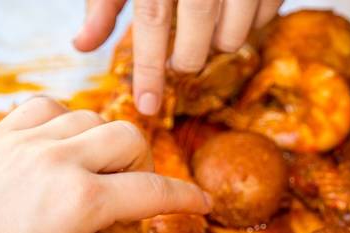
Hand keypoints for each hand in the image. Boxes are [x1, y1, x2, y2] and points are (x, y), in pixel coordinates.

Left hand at [0, 97, 210, 232]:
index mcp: (79, 203)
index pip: (152, 191)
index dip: (185, 198)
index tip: (203, 204)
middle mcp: (59, 161)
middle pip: (129, 140)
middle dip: (143, 167)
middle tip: (131, 199)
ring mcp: (27, 142)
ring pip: (93, 118)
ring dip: (106, 144)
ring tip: (94, 176)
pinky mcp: (0, 134)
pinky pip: (48, 106)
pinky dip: (65, 122)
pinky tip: (59, 149)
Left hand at [73, 0, 282, 115]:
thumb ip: (104, 3)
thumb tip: (82, 47)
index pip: (151, 24)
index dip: (148, 70)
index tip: (146, 105)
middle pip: (200, 36)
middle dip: (188, 58)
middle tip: (181, 60)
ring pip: (236, 35)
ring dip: (220, 43)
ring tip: (207, 28)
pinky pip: (266, 18)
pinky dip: (250, 23)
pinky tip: (235, 8)